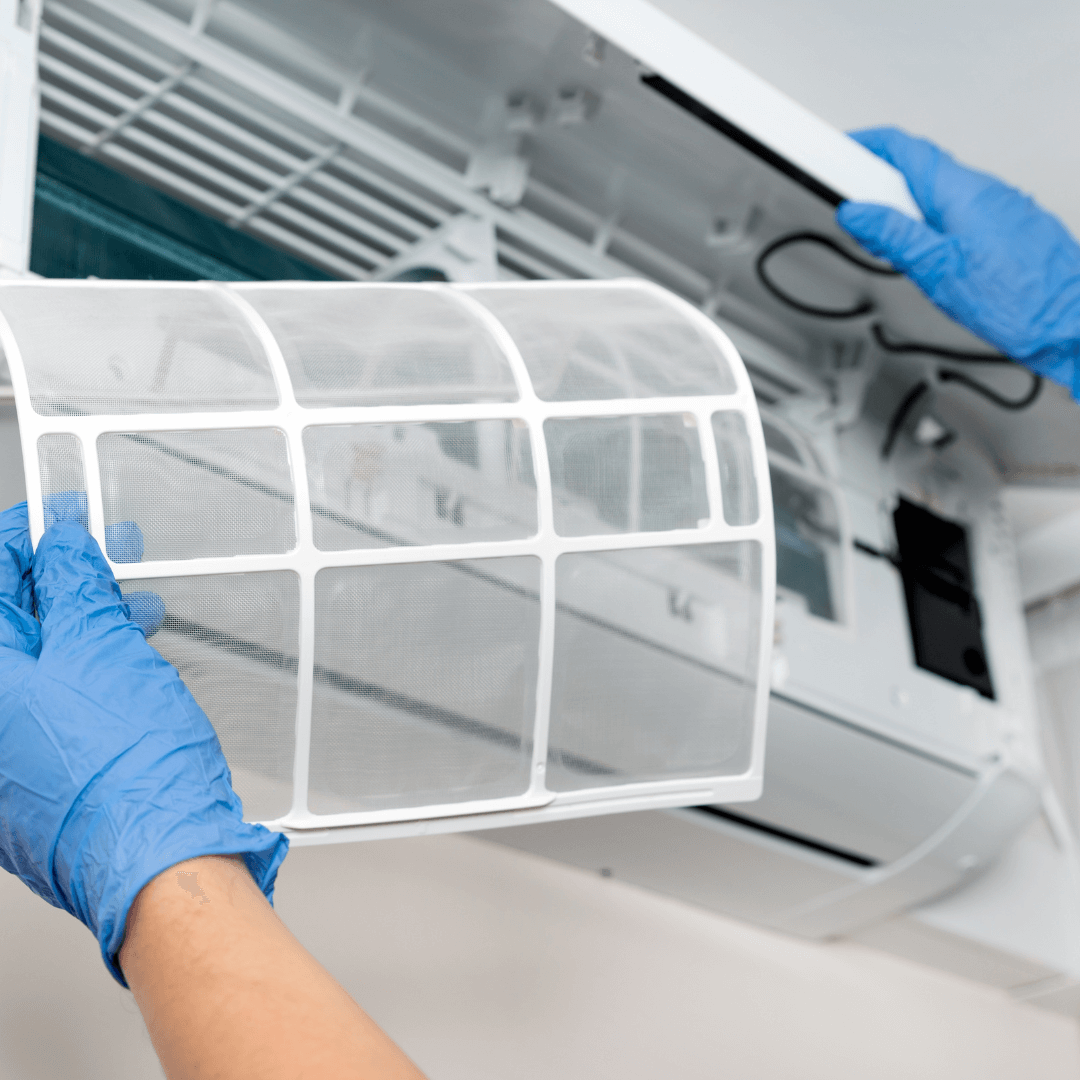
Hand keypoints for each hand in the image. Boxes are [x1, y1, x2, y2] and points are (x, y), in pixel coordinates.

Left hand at [0, 502, 287, 984]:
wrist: (161, 860)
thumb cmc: (129, 773)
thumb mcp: (104, 650)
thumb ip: (74, 589)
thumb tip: (60, 548)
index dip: (22, 542)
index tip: (54, 520)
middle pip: (12, 628)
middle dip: (57, 581)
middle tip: (101, 554)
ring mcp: (7, 758)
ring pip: (38, 666)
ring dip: (82, 625)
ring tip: (135, 606)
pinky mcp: (39, 779)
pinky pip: (53, 706)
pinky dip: (87, 671)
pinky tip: (128, 660)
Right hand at [836, 127, 1079, 397]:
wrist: (1068, 320)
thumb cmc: (1017, 299)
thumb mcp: (936, 268)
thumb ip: (893, 236)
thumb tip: (858, 213)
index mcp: (959, 190)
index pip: (902, 148)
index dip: (863, 145)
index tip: (835, 155)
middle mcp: (982, 189)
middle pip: (917, 171)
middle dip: (878, 188)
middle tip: (855, 215)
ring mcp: (997, 207)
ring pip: (936, 196)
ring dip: (905, 212)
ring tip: (890, 246)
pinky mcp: (1005, 228)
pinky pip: (957, 214)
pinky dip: (930, 227)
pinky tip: (927, 256)